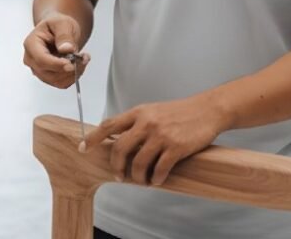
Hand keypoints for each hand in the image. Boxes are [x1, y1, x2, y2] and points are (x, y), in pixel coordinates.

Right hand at [22, 13, 89, 88]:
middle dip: (69, 68)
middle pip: (48, 73)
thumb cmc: (57, 25)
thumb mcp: (63, 23)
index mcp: (31, 44)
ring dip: (73, 73)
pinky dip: (73, 76)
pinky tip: (78, 65)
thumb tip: (66, 49)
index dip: (56, 64)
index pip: (41, 60)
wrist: (58, 30)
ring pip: (56, 80)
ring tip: (83, 59)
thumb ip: (64, 35)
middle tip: (83, 58)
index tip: (71, 64)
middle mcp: (32, 59)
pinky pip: (61, 83)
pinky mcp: (48, 76)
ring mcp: (38, 70)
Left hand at [82, 94, 232, 185]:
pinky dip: (155, 179)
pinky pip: (159, 169)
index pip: (109, 125)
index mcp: (139, 112)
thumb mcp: (153, 111)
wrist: (208, 110)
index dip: (93, 138)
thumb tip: (118, 140)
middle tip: (119, 175)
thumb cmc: (180, 112)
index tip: (83, 148)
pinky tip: (157, 179)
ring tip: (142, 180)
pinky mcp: (176, 147)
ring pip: (138, 163)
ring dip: (137, 177)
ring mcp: (161, 135)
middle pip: (120, 148)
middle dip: (116, 166)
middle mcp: (147, 122)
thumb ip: (136, 123)